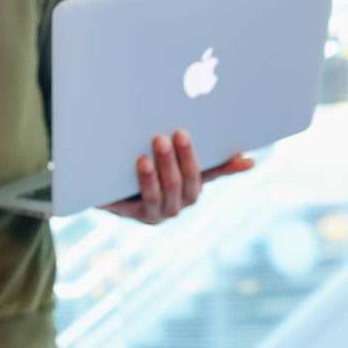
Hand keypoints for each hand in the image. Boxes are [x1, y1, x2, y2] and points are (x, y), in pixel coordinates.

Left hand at [103, 129, 253, 224]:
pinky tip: (142, 161)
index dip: (229, 168)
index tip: (245, 158)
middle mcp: (178, 203)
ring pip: (167, 191)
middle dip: (185, 156)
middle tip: (179, 133)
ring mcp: (157, 212)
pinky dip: (146, 180)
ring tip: (159, 142)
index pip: (214, 175)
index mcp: (190, 188)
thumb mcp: (161, 156)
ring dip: (166, 166)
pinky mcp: (135, 214)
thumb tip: (219, 135)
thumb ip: (183, 147)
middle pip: (188, 182)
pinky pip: (144, 199)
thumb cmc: (137, 167)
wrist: (101, 188)